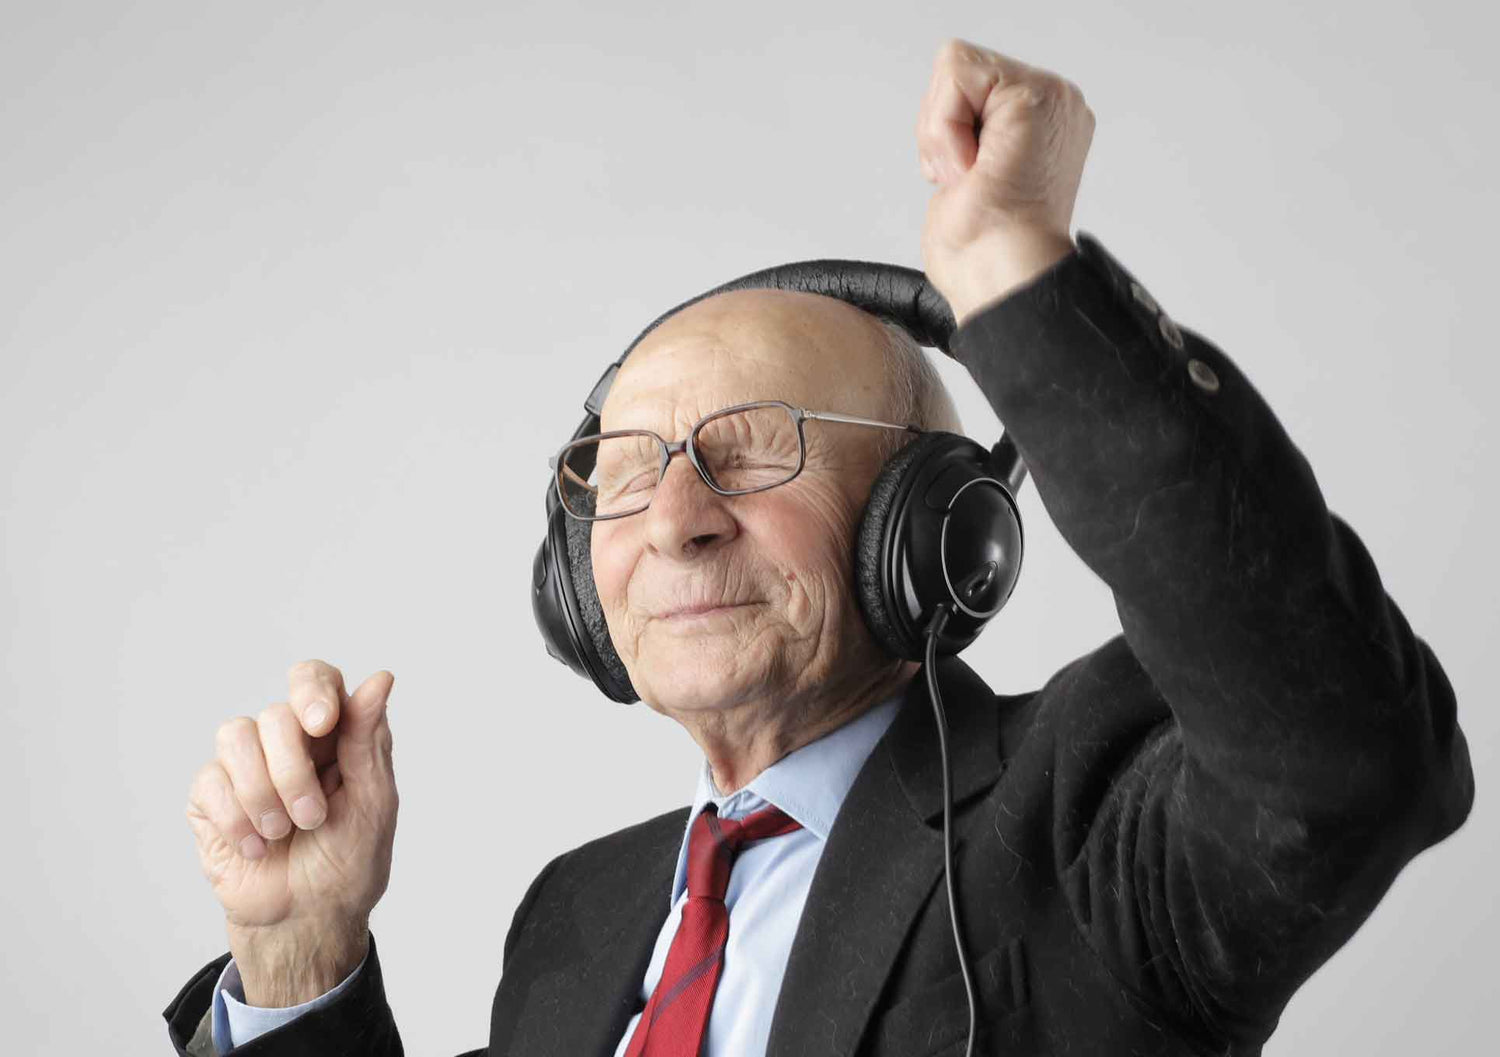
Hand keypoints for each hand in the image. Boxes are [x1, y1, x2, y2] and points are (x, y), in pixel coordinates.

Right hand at [185, 661, 398, 1005]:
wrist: (306, 920)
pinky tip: (256, 848)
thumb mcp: (372, 803)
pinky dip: (236, 818)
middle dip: (294, 772)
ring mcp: (245, 766)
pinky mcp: (210, 797)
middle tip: (312, 818)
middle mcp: (286, 742)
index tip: (322, 724)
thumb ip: (369, 739)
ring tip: (282, 833)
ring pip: (235, 736)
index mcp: (332, 735)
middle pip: (275, 714)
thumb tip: (381, 678)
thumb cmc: (348, 863)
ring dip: (262, 793)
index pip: (315, 679)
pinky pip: (209, 779)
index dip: (312, 690)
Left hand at [916, 39, 1094, 324]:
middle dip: (940, 128)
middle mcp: (1054, 106)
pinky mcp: (1035, 98)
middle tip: (966, 178)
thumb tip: (949, 134)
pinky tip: (972, 166)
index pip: (967, 86)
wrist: (1002, 278)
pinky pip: (957, 74)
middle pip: (958, 72)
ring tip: (972, 175)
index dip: (945, 132)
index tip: (967, 179)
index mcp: (1042, 125)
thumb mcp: (964, 179)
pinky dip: (945, 127)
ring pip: (955, 68)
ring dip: (942, 132)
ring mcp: (1051, 99)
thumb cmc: (984, 253)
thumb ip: (965, 136)